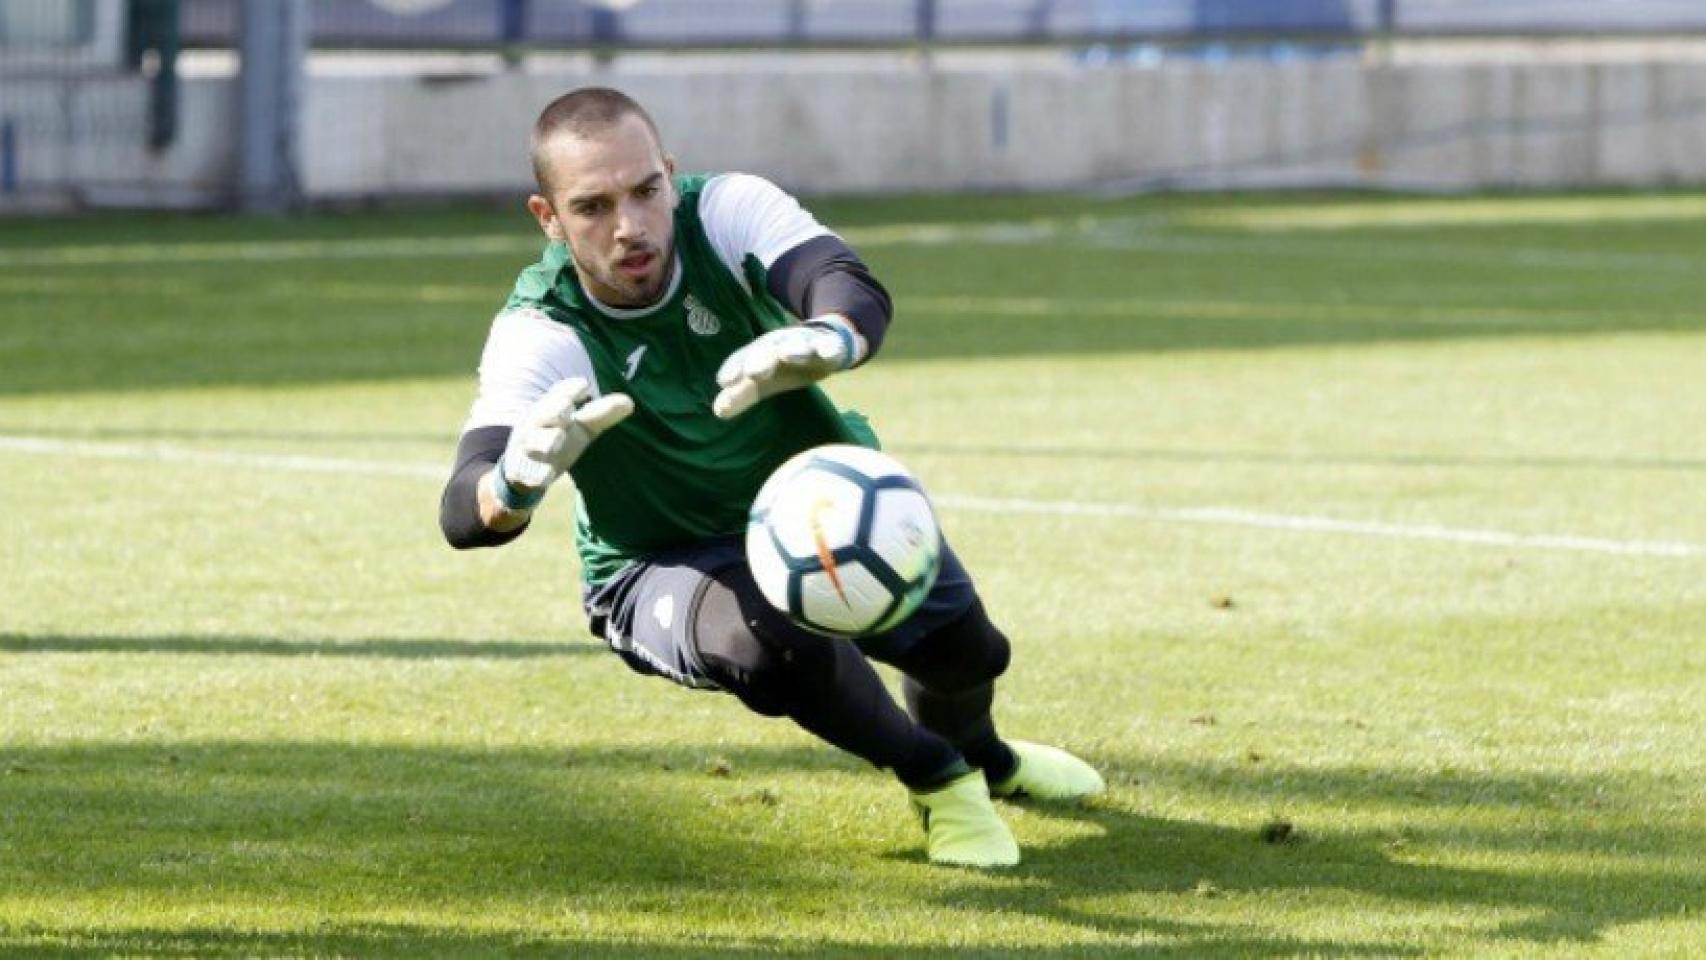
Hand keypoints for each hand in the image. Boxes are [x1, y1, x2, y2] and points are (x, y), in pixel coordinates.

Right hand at [493, 377, 632, 508]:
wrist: (522, 467)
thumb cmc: (557, 435)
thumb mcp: (581, 425)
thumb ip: (602, 414)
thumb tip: (630, 402)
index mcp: (551, 408)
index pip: (559, 393)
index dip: (570, 389)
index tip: (585, 385)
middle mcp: (537, 424)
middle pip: (544, 413)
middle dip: (555, 410)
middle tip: (566, 409)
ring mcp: (530, 448)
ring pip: (535, 442)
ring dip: (546, 440)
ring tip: (558, 439)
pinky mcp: (526, 472)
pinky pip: (530, 473)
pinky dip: (538, 475)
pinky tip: (546, 477)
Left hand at [713, 318, 859, 418]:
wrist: (824, 342)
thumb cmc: (785, 366)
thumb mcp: (763, 382)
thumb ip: (741, 394)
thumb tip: (718, 411)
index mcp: (760, 351)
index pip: (743, 358)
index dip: (734, 368)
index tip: (724, 382)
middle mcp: (780, 343)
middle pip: (768, 349)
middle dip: (761, 359)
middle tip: (753, 372)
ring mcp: (807, 342)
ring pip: (799, 344)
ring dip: (794, 348)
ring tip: (788, 355)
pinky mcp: (831, 345)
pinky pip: (832, 346)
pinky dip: (830, 348)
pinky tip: (830, 354)